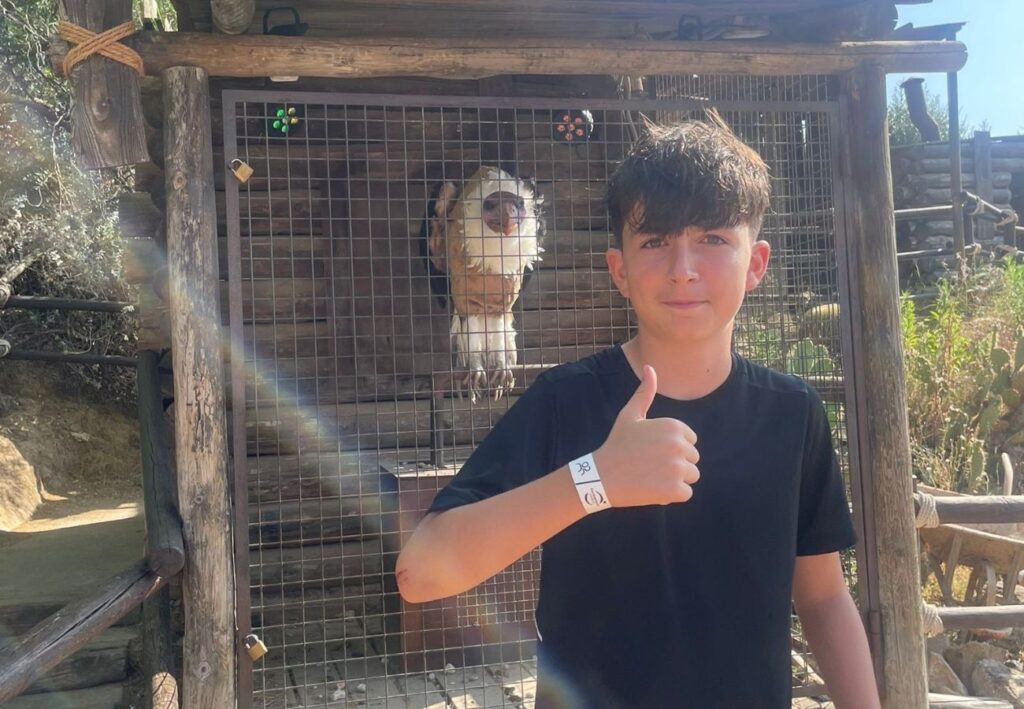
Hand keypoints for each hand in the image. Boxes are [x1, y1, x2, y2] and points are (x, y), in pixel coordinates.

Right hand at [591, 365, 699, 506]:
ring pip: (691, 476)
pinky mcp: (675, 490)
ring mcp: (678, 468)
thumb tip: (650, 367)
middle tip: (649, 466)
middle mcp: (679, 445)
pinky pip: (686, 493)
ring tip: (651, 477)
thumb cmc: (617, 444)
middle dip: (675, 465)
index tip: (651, 451)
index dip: (672, 449)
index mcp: (674, 426)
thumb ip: (645, 392)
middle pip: (692, 460)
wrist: (600, 476)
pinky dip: (671, 495)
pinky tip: (652, 489)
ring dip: (675, 480)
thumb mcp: (630, 415)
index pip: (690, 442)